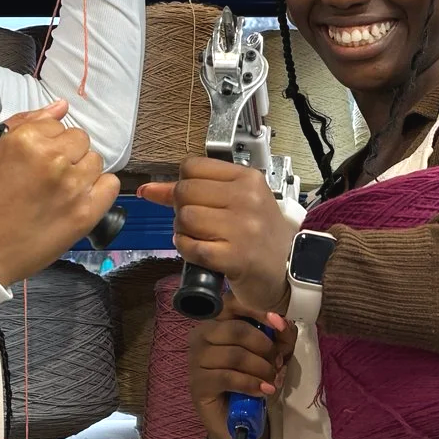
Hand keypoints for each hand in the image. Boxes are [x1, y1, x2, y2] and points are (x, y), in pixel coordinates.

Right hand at [0, 102, 119, 286]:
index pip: (56, 124)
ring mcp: (73, 187)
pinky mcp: (85, 214)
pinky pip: (111, 186)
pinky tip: (79, 197)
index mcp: (27, 140)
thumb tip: (59, 106)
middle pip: (79, 140)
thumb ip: (20, 122)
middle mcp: (55, 159)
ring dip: (80, 170)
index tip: (35, 158)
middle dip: (65, 153)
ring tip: (60, 188)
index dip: (45, 141)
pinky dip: (99, 188)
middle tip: (47, 174)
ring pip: (95, 161)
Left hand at [137, 156, 299, 313]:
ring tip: (202, 239)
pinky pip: (190, 246)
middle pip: (184, 191)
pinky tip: (202, 253)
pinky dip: (188, 251)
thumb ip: (193, 191)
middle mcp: (247, 199)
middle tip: (199, 224)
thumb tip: (148, 189)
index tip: (194, 200)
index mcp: (248, 179)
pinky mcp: (234, 256)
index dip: (183, 184)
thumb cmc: (261, 237)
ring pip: (185, 218)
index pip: (192, 166)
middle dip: (181, 210)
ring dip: (184, 232)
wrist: (291, 271)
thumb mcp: (236, 203)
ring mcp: (242, 228)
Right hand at [190, 311, 295, 438]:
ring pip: (234, 355)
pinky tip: (263, 391)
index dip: (257, 309)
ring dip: (261, 369)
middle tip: (277, 363)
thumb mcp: (275, 353)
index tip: (278, 322)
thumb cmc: (253, 379)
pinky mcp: (197, 383)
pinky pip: (228, 377)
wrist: (238, 419)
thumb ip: (282, 335)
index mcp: (219, 321)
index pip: (232, 302)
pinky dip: (251, 384)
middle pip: (237, 330)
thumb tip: (282, 322)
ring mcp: (196, 359)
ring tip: (271, 380)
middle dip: (265, 347)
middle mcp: (202, 335)